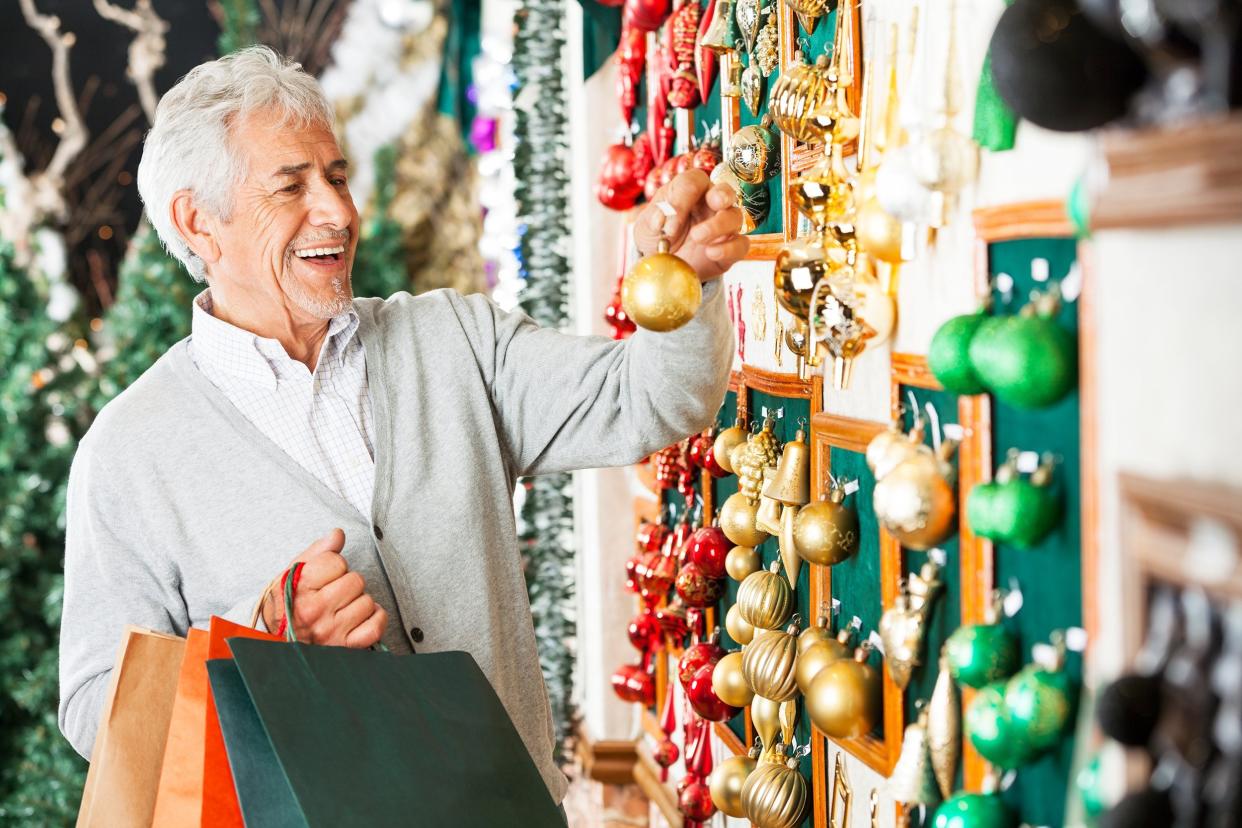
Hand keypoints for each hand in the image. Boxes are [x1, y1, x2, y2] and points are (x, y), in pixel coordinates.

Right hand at [262, 528, 386, 647]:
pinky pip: (375, 627)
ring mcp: (330, 632)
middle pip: (356, 580)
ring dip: (359, 601)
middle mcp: (314, 612)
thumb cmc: (286, 605)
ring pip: (367, 602)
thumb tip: (338, 534)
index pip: (336, 562)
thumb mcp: (292, 574)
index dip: (334, 565)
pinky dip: (375, 618)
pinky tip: (362, 616)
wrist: (274, 643)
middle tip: (334, 592)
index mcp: (298, 590)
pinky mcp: (345, 648)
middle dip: (347, 582)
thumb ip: (317, 551)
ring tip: (342, 606)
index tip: (324, 575)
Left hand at [633, 169, 749, 281]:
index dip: (683, 198)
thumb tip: (662, 218)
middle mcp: (710, 205)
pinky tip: (711, 253)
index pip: (695, 181)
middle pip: (725, 191)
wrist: (663, 266)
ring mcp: (722, 227)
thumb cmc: (657, 238)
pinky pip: (740, 245)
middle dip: (722, 194)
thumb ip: (654, 217)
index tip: (669, 223)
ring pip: (735, 217)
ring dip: (719, 225)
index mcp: (690, 191)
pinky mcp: (729, 249)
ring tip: (697, 237)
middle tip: (714, 202)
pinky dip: (729, 248)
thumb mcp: (646, 226)